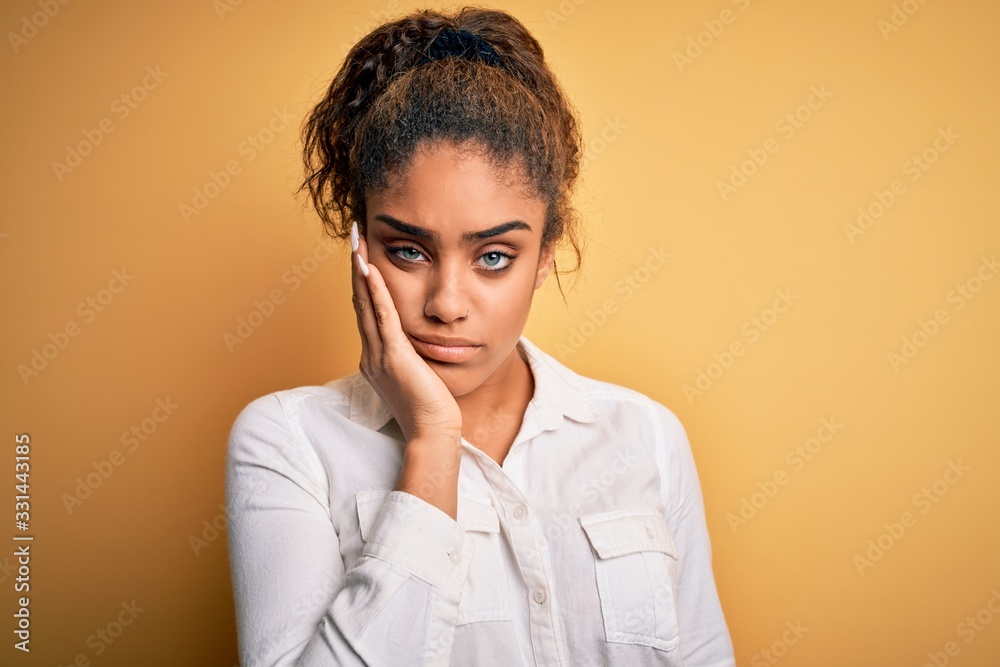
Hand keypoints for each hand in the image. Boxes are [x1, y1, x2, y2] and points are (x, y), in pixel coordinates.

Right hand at [350, 221, 462, 442]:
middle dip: (356, 267)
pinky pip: (383, 319)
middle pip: (359, 301)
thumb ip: (412, 354)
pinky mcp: (394, 358)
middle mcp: (371, 354)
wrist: (433, 433)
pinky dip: (376, 293)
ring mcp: (379, 356)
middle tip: (353, 236)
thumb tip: (419, 337)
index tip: (362, 253)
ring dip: (361, 271)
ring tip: (357, 243)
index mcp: (375, 357)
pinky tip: (371, 270)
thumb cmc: (432, 408)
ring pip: (365, 305)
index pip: (366, 311)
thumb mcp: (418, 373)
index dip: (362, 280)